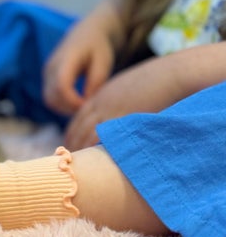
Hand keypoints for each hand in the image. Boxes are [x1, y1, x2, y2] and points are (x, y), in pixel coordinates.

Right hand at [42, 0, 122, 114]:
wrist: (87, 32)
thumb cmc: (98, 46)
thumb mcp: (104, 62)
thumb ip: (96, 82)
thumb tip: (87, 103)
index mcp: (66, 59)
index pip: (62, 86)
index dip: (73, 101)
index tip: (89, 106)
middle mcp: (51, 66)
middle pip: (52, 96)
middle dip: (69, 108)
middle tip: (88, 110)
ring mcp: (46, 72)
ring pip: (49, 99)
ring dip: (64, 108)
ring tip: (83, 106)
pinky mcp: (47, 78)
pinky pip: (49, 97)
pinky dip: (61, 104)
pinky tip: (77, 102)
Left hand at [63, 58, 184, 148]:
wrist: (169, 74)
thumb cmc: (155, 80)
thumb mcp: (127, 88)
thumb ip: (118, 102)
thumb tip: (119, 115)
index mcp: (101, 95)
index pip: (79, 117)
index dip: (73, 131)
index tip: (70, 143)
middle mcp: (101, 103)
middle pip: (79, 126)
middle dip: (73, 142)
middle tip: (67, 156)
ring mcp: (111, 110)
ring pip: (87, 132)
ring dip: (80, 147)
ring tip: (76, 162)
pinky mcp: (123, 118)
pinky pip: (104, 135)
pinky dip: (95, 145)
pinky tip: (91, 157)